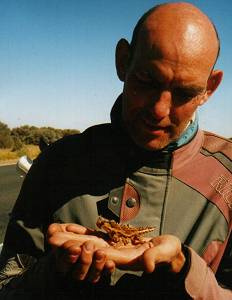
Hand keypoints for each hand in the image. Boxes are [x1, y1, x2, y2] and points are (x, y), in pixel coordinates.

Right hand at [47, 223, 114, 282]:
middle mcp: (75, 271)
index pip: (63, 264)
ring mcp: (89, 273)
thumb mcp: (62, 230)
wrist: (87, 239)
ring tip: (101, 252)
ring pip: (91, 276)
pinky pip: (105, 274)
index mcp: (62, 262)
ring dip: (97, 264)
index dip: (69, 257)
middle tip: (89, 246)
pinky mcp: (101, 271)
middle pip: (78, 274)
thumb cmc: (71, 235)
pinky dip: (107, 269)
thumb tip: (51, 234)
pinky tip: (110, 262)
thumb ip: (55, 230)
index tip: (76, 248)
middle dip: (84, 260)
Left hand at [48, 224, 184, 274]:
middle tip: (51, 238)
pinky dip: (82, 232)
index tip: (70, 246)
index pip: (103, 254)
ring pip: (89, 242)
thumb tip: (147, 265)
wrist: (167, 252)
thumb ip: (156, 257)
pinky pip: (95, 236)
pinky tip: (70, 228)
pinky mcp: (114, 241)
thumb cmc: (168, 252)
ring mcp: (114, 247)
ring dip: (71, 238)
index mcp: (127, 258)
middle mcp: (116, 254)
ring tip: (54, 232)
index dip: (86, 250)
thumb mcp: (165, 253)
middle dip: (71, 244)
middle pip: (90, 249)